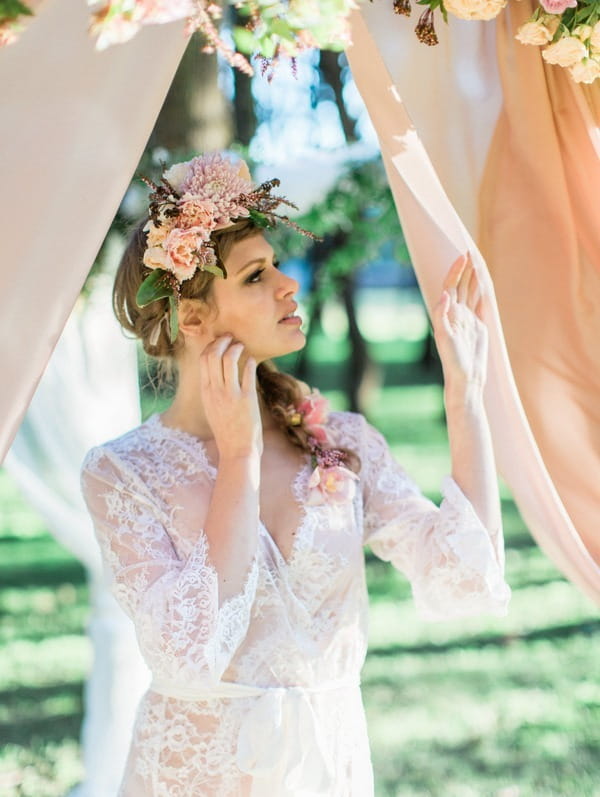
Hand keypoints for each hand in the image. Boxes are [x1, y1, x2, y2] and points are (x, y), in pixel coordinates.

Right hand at [199, 335, 262, 459]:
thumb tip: (219, 373)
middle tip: (231, 339)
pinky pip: (247, 372)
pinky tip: (252, 361)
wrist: (236, 450)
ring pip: (228, 359)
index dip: (212, 346)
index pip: (203, 359)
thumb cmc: (226, 430)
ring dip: (236, 348)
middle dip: (222, 342)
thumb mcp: (212, 408)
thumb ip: (213, 390)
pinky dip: (250, 361)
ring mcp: (230, 394)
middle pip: (212, 354)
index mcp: (205, 392)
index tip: (221, 343)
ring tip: (242, 347)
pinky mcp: (247, 399)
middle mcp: (215, 391)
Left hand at [432, 252, 487, 391]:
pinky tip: (483, 285)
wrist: (466, 377)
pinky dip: (482, 294)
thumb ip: (442, 316)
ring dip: (474, 278)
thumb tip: (445, 295)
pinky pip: (481, 306)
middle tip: (470, 251)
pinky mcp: (479, 327)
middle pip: (461, 286)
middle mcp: (457, 314)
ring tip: (477, 262)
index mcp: (448, 314)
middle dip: (465, 269)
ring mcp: (468, 320)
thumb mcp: (445, 338)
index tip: (463, 257)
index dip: (456, 271)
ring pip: (471, 293)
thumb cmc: (452, 360)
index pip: (451, 286)